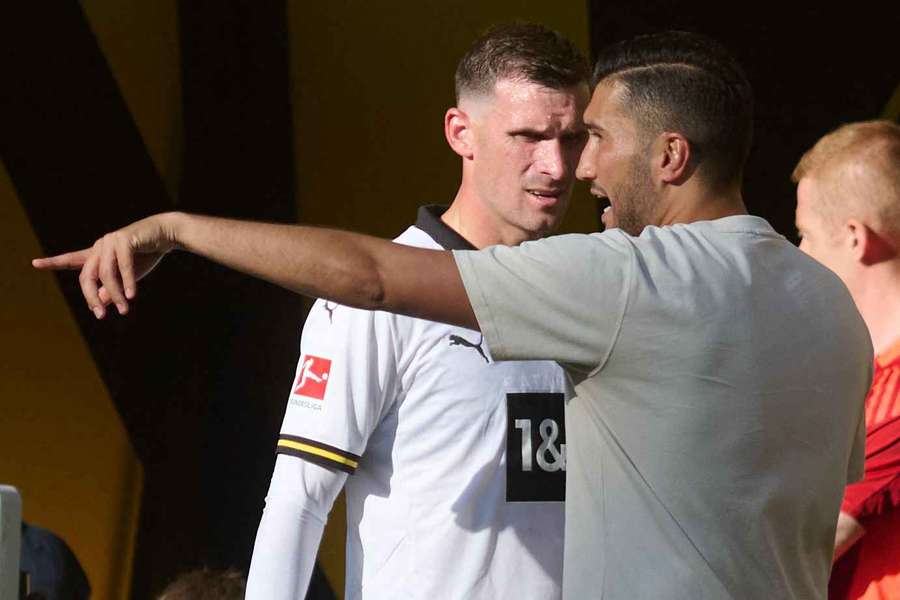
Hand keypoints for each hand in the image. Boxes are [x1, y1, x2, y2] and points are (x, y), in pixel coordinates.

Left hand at [32, 213, 180, 317]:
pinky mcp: (124, 239)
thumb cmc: (146, 254)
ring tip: (124, 310)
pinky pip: (123, 266)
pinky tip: (131, 296)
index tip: (35, 263)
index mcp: (97, 253)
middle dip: (92, 297)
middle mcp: (99, 246)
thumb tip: (100, 303)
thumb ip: (112, 288)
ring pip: (106, 274)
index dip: (54, 262)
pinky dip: (127, 282)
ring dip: (115, 294)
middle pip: (87, 275)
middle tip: (100, 315)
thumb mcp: (127, 276)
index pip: (72, 259)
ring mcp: (110, 241)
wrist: (165, 234)